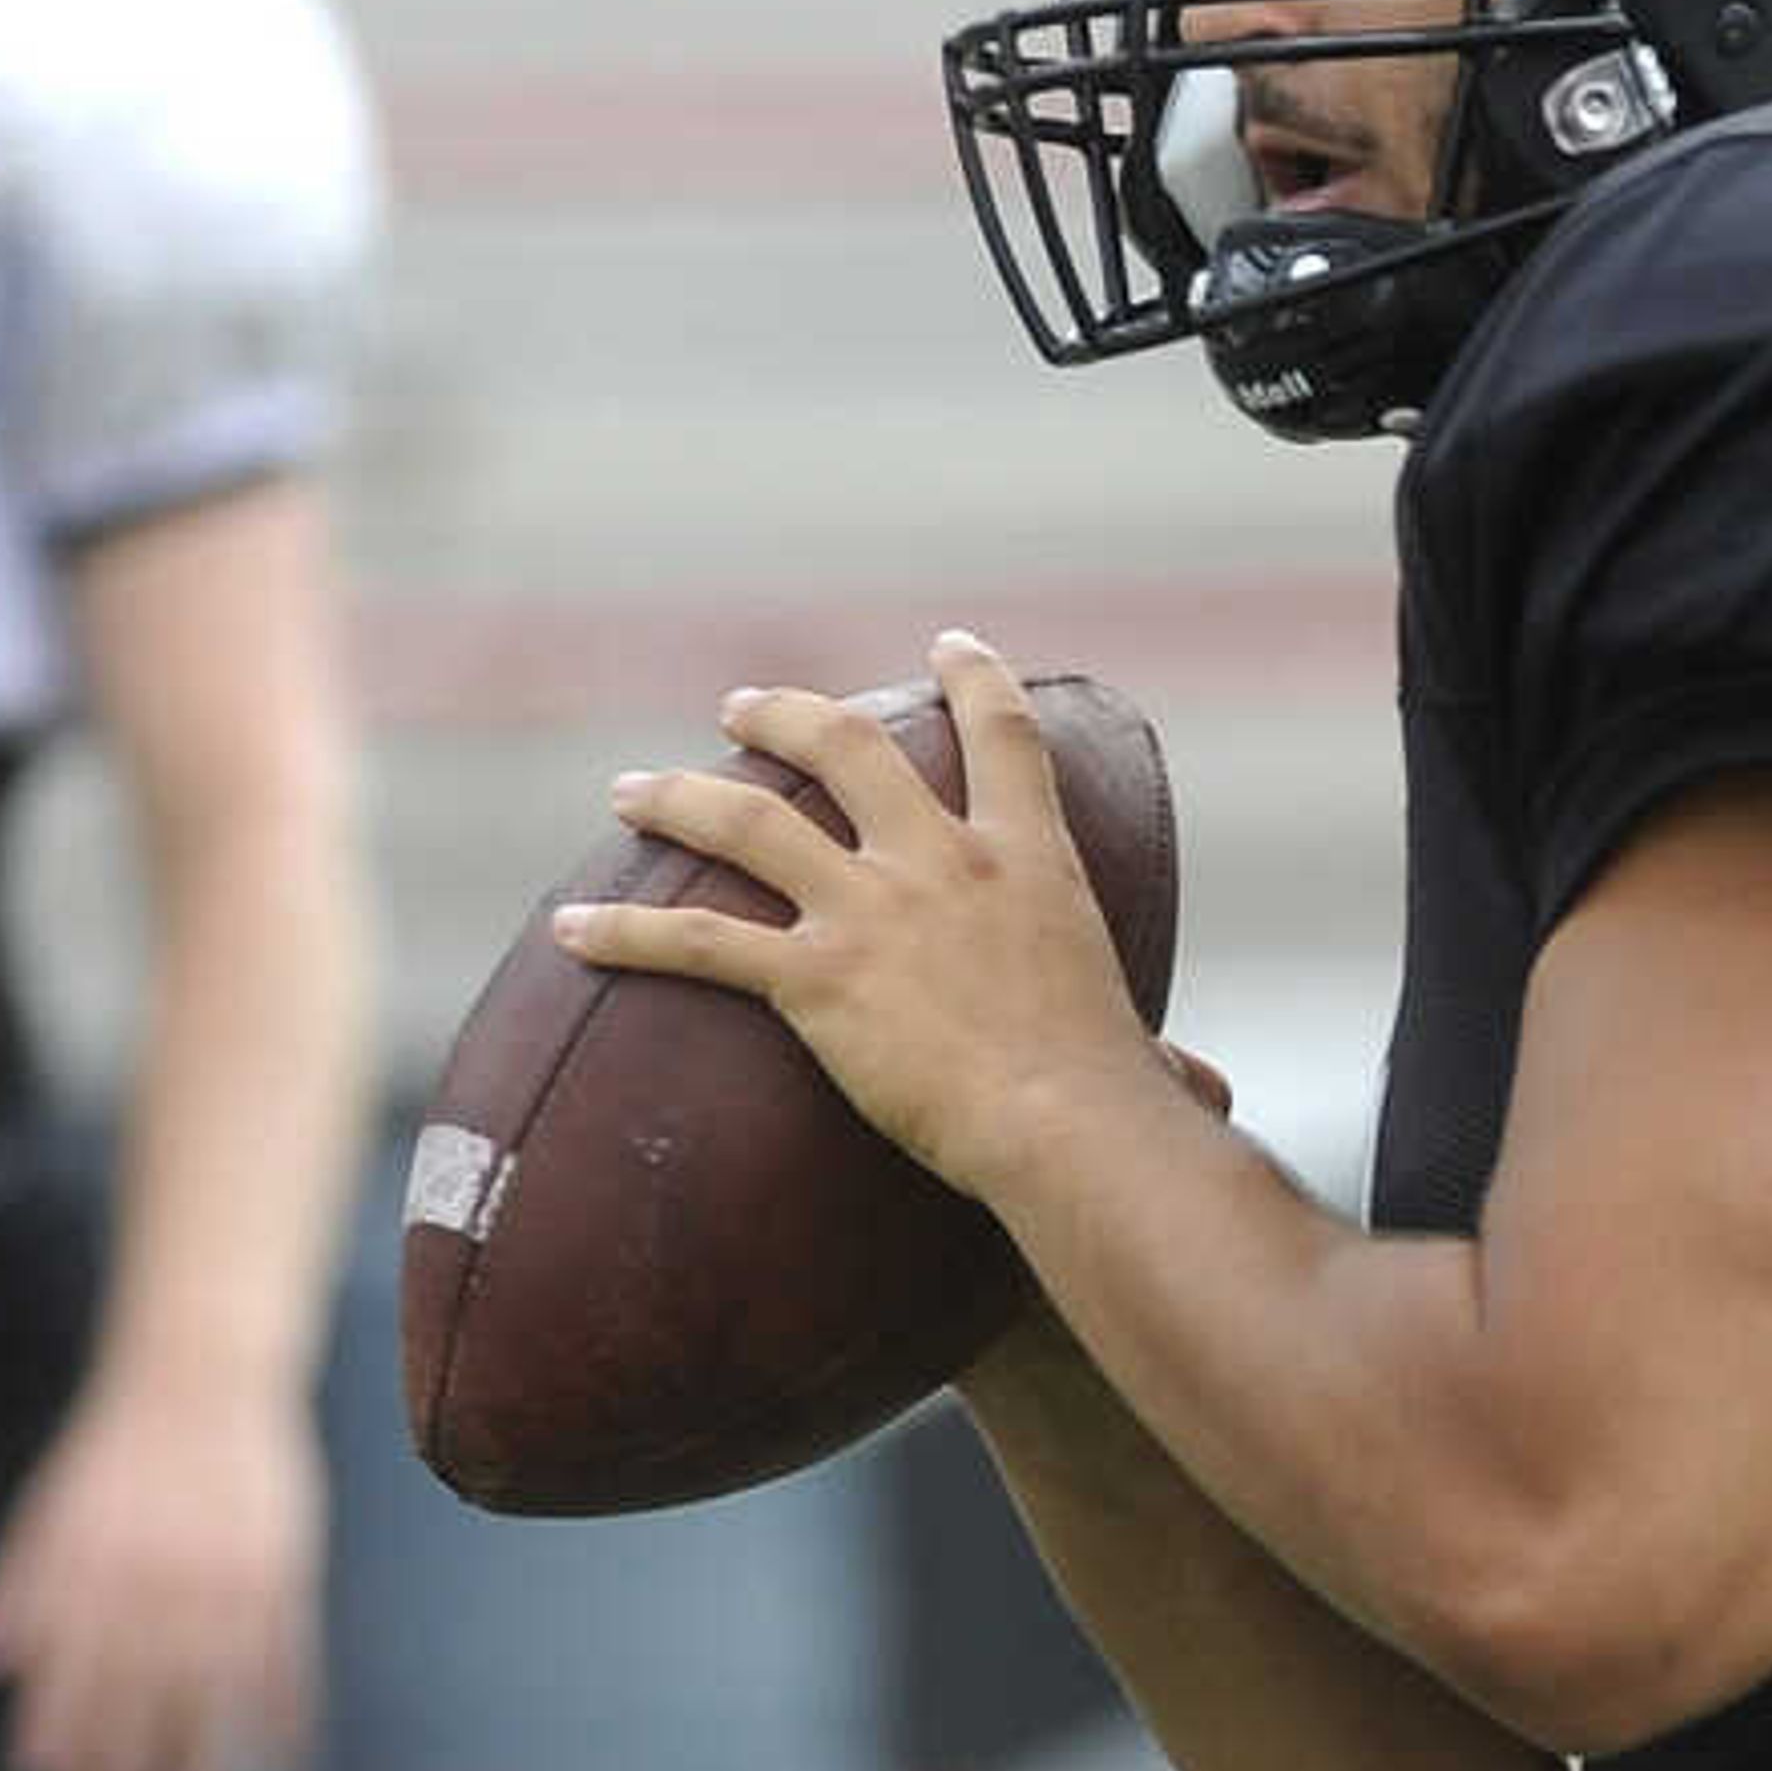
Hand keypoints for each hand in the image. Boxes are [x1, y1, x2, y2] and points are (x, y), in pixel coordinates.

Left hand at [0, 1364, 323, 1770]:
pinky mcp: (279, 1575)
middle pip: (132, 1712)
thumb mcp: (49, 1518)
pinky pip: (285, 1663)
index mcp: (85, 1580)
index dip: (55, 1752)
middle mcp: (148, 1593)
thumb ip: (20, 1593)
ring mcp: (219, 1588)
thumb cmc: (113, 1454)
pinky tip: (281, 1756)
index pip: (63, 1689)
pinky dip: (286, 1713)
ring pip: (209, 1702)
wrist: (198, 1382)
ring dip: (198, 1766)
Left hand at [550, 630, 1169, 1210]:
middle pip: (850, 747)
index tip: (951, 644)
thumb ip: (1163, 1056)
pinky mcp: (818, 979)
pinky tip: (569, 931)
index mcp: (1032, 860)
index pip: (1003, 734)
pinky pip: (697, 941)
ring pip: (752, 821)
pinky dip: (624, 931)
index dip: (975, 679)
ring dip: (682, 795)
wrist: (1071, 1126)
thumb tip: (1202, 1093)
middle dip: (787, 717)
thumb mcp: (1148, 1049)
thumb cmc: (1120, 1103)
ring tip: (632, 789)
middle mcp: (945, 861)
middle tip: (743, 709)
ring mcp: (875, 912)